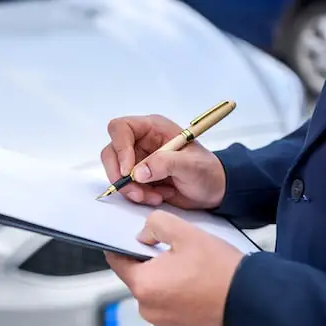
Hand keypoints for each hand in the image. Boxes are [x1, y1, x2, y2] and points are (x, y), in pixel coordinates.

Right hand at [100, 114, 225, 208]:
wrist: (213, 190)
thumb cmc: (207, 171)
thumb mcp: (191, 166)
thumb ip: (165, 164)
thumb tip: (137, 172)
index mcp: (153, 128)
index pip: (121, 128)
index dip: (120, 148)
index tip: (127, 171)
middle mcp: (141, 141)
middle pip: (111, 152)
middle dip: (120, 175)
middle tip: (137, 192)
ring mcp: (137, 159)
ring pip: (116, 172)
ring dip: (131, 189)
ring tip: (155, 196)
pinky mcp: (138, 177)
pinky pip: (125, 187)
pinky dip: (138, 196)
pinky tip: (157, 197)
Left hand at [105, 210, 243, 325]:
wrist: (250, 300)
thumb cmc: (219, 269)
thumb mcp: (185, 232)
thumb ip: (155, 224)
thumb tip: (143, 235)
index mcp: (143, 285)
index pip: (116, 261)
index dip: (123, 244)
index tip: (133, 237)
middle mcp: (146, 307)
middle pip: (135, 274)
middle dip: (147, 259)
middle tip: (172, 248)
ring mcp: (160, 319)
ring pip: (151, 287)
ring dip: (161, 274)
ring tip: (185, 264)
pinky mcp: (174, 325)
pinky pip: (164, 300)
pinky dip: (171, 288)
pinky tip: (190, 279)